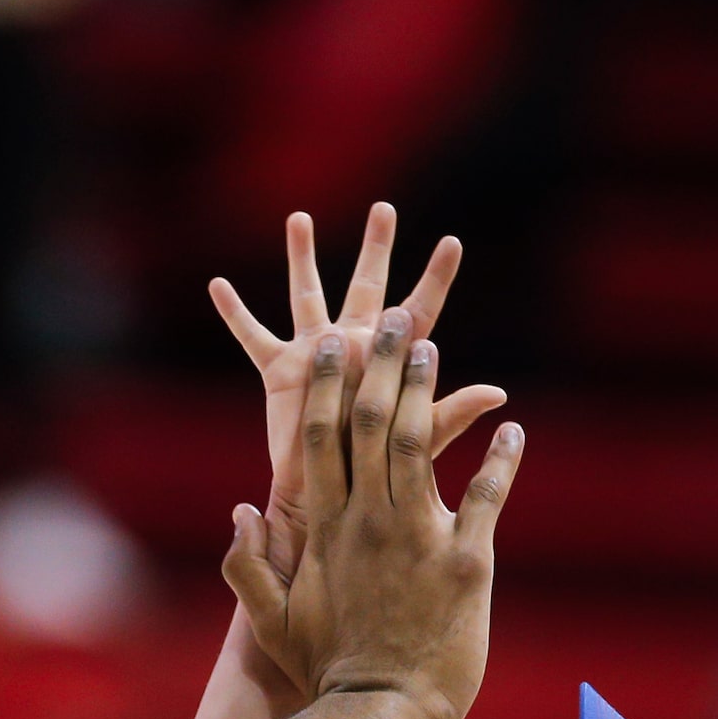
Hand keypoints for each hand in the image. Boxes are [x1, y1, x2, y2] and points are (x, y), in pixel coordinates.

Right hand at [210, 204, 507, 590]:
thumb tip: (500, 394)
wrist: (328, 509)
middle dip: (376, 248)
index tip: (454, 241)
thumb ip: (450, 414)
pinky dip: (235, 312)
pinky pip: (254, 336)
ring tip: (298, 219)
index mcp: (390, 361)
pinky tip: (217, 285)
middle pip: (368, 286)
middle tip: (385, 209)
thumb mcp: (418, 444)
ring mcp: (317, 354)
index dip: (436, 277)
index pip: (420, 311)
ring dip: (302, 257)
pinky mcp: (280, 371)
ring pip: (308, 294)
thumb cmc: (378, 480)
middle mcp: (355, 347)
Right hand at [230, 304, 524, 718]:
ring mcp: (418, 539)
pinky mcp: (467, 564)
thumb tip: (242, 509)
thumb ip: (246, 566)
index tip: (329, 345)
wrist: (381, 717)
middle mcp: (369, 522)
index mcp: (325, 529)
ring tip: (431, 345)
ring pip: (417, 445)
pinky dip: (501, 461)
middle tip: (389, 317)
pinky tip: (514, 427)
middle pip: (368, 424)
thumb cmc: (325, 671)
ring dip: (425, 390)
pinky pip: (485, 498)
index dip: (325, 386)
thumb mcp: (270, 622)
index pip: (319, 440)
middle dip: (377, 365)